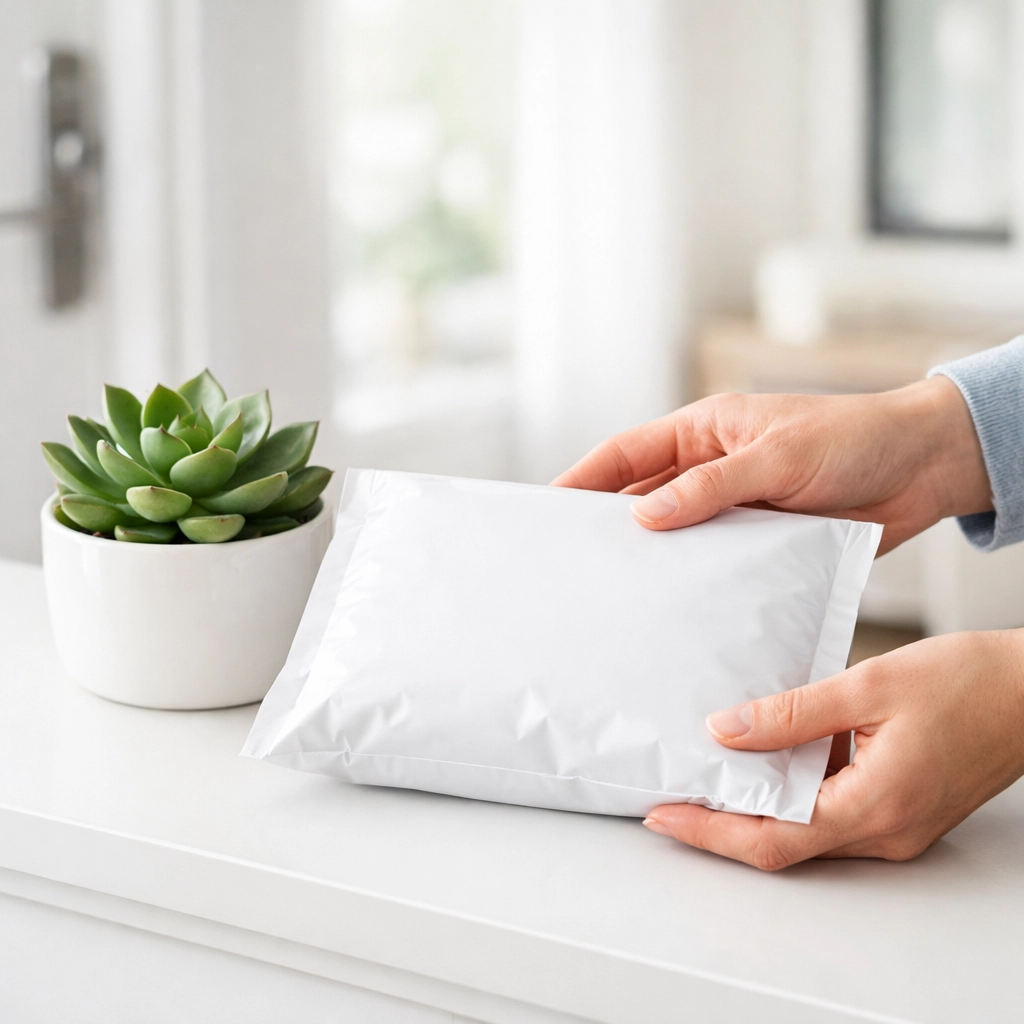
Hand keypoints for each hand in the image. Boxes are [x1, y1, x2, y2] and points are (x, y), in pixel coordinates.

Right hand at [552, 377, 991, 552]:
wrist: (923, 469)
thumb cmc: (854, 438)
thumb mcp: (777, 455)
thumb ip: (711, 486)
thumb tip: (645, 516)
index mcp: (706, 430)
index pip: (628, 452)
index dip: (585, 478)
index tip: (548, 506)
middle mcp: (712, 468)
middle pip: (643, 496)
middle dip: (608, 526)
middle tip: (574, 561)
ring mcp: (734, 506)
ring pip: (677, 535)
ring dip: (653, 559)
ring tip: (618, 592)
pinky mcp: (761, 540)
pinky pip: (716, 562)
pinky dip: (697, 581)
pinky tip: (679, 606)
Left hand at [641, 630, 1023, 868]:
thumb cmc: (970, 682)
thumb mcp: (868, 685)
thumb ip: (791, 713)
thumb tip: (727, 730)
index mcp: (875, 806)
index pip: (770, 839)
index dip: (709, 832)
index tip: (663, 815)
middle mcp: (885, 831)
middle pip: (783, 842)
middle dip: (722, 823)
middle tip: (672, 792)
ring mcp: (895, 825)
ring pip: (807, 827)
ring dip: (757, 803)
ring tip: (707, 769)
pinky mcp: (900, 807)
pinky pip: (833, 809)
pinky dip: (794, 789)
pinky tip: (768, 755)